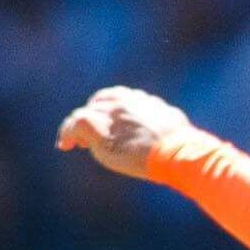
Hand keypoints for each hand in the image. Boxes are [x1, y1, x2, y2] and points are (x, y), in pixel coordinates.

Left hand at [56, 86, 194, 180]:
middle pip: (99, 102)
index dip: (108, 108)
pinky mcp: (100, 127)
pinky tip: (66, 145)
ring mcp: (112, 113)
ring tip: (73, 144)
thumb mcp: (174, 126)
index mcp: (145, 101)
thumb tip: (164, 127)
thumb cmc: (182, 146)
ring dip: (78, 128)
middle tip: (88, 136)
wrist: (178, 152)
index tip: (108, 121)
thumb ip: (161, 120)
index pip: (118, 96)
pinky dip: (67, 133)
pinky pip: (75, 124)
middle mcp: (126, 102)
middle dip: (93, 116)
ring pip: (85, 113)